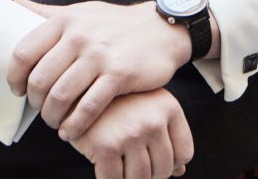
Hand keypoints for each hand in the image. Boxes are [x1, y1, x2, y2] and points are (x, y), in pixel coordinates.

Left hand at [7, 0, 191, 139]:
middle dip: (35, 102)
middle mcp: (79, 36)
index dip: (15, 77)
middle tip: (40, 110)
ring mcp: (99, 56)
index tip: (18, 90)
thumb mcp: (80, 11)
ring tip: (55, 123)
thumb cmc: (115, 23)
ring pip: (61, 96)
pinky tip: (71, 131)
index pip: (24, 52)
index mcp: (65, 21)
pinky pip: (89, 106)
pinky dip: (75, 124)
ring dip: (52, 117)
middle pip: (40, 79)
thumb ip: (47, 12)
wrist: (161, 28)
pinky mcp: (119, 74)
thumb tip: (14, 4)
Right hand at [68, 88, 193, 178]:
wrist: (74, 88)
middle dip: (149, 175)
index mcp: (168, 107)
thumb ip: (165, 137)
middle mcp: (153, 120)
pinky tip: (103, 168)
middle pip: (164, 169)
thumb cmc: (114, 102)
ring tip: (118, 167)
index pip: (184, 154)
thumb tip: (180, 172)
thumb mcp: (145, 109)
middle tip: (130, 166)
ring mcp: (130, 133)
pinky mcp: (106, 146)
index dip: (169, 164)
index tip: (151, 160)